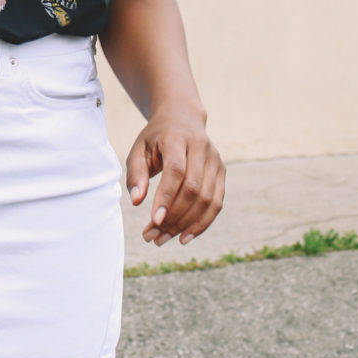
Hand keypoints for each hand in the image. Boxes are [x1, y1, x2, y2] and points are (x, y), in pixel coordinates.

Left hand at [127, 114, 224, 247]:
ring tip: (162, 239)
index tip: (153, 220)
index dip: (166, 196)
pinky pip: (216, 203)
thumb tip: (136, 202)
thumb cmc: (156, 138)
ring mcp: (215, 160)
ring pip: (207, 199)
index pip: (176, 170)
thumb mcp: (139, 149)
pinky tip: (184, 237)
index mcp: (177, 138)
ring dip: (185, 224)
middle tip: (152, 236)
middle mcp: (201, 148)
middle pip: (192, 188)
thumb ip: (136, 174)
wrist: (182, 118)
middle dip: (173, 217)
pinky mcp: (221, 172)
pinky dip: (202, 224)